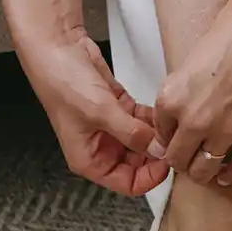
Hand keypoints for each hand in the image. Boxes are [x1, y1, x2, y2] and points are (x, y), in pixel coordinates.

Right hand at [17, 23, 168, 197]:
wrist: (56, 46)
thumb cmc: (64, 83)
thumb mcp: (101, 112)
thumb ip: (132, 134)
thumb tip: (160, 151)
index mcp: (89, 160)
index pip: (127, 183)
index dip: (149, 177)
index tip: (168, 162)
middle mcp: (99, 146)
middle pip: (137, 163)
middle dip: (155, 154)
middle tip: (175, 142)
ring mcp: (109, 125)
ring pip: (141, 139)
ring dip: (156, 134)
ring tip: (172, 125)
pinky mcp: (116, 105)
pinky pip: (140, 118)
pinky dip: (151, 116)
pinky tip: (162, 111)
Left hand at [154, 0, 231, 186]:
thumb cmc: (227, 35)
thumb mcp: (188, 65)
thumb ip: (182, 96)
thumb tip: (183, 117)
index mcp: (171, 98)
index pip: (159, 134)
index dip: (168, 138)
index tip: (176, 139)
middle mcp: (192, 120)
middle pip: (177, 159)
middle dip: (182, 159)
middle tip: (190, 156)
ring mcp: (223, 131)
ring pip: (203, 171)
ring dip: (203, 172)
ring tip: (208, 167)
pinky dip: (230, 175)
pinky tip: (228, 172)